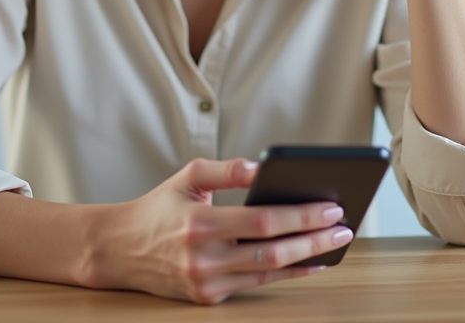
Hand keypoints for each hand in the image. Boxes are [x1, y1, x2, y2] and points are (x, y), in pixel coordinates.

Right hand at [91, 157, 349, 304]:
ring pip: (268, 273)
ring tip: (333, 243)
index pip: (262, 221)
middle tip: (344, 227)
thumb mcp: (187, 177)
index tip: (330, 206)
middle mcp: (203, 258)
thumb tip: (261, 166)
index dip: (300, 216)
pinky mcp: (208, 298)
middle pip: (272, 252)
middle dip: (314, 240)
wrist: (120, 250)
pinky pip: (256, 285)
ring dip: (307, 259)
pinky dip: (286, 274)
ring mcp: (206, 283)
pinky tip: (309, 262)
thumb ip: (225, 170)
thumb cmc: (159, 208)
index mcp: (199, 223)